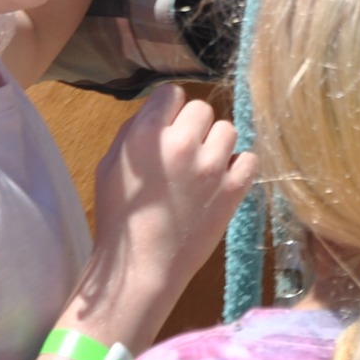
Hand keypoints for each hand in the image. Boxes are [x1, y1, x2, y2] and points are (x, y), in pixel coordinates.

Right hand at [86, 85, 257, 322]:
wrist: (141, 267)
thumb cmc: (120, 218)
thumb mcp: (109, 166)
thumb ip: (133, 132)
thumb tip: (157, 113)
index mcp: (146, 135)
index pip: (172, 93)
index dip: (170, 111)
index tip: (168, 130)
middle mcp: (180, 144)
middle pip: (202, 108)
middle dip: (194, 127)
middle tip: (186, 152)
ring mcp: (210, 167)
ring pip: (229, 130)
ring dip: (218, 145)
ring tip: (205, 168)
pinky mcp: (232, 190)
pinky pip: (250, 159)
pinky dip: (240, 167)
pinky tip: (224, 179)